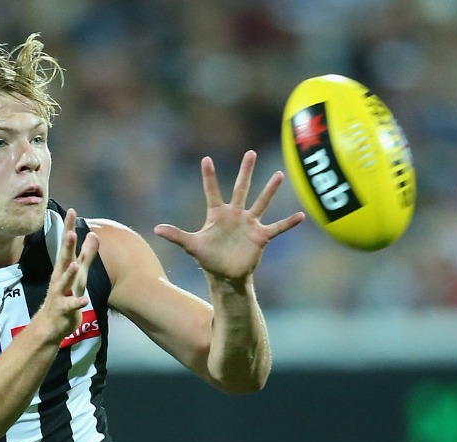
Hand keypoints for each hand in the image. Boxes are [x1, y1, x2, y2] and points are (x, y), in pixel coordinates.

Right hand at [36, 208, 98, 342]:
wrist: (51, 324)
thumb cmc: (66, 295)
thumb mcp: (79, 274)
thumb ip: (87, 255)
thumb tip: (94, 234)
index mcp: (64, 268)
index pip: (67, 245)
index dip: (69, 228)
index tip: (71, 211)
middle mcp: (61, 278)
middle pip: (63, 260)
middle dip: (67, 247)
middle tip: (70, 233)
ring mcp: (61, 293)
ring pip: (65, 282)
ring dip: (69, 274)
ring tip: (74, 265)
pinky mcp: (64, 309)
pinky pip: (70, 305)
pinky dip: (77, 303)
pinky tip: (84, 300)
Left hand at [154, 151, 303, 283]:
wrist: (225, 275)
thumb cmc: (208, 258)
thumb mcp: (191, 246)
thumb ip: (176, 236)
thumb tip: (155, 229)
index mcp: (217, 214)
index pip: (211, 191)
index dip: (208, 176)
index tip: (205, 158)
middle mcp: (235, 214)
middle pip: (241, 188)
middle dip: (246, 171)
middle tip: (251, 153)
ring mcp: (249, 223)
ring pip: (261, 202)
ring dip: (270, 189)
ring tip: (280, 174)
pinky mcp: (261, 236)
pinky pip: (277, 227)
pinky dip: (288, 223)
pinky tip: (301, 216)